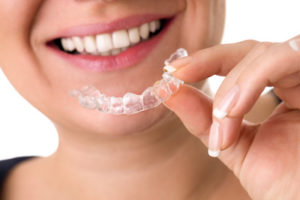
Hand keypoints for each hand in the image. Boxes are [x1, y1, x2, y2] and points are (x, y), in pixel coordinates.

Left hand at [165, 37, 299, 198]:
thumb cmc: (280, 185)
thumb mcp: (231, 145)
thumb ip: (202, 118)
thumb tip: (167, 90)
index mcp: (282, 95)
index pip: (243, 62)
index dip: (207, 60)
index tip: (173, 70)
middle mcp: (298, 83)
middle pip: (252, 50)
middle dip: (211, 62)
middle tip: (178, 78)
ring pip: (267, 53)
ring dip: (234, 83)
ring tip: (220, 117)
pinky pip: (288, 57)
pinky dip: (252, 80)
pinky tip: (234, 110)